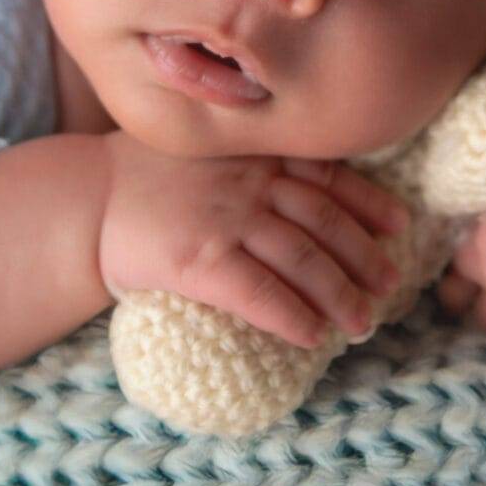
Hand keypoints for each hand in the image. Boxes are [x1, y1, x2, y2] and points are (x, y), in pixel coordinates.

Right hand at [96, 131, 412, 348]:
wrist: (87, 199)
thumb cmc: (143, 177)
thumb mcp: (204, 149)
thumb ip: (249, 162)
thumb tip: (300, 193)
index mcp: (252, 153)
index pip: (328, 174)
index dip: (369, 201)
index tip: (399, 224)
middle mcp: (249, 180)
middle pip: (325, 220)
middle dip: (364, 256)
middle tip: (388, 284)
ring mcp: (228, 219)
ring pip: (304, 259)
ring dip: (341, 294)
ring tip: (362, 321)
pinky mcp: (202, 260)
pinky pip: (261, 293)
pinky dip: (294, 316)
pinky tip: (313, 336)